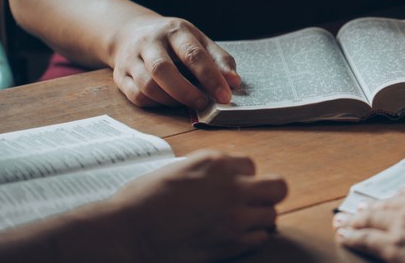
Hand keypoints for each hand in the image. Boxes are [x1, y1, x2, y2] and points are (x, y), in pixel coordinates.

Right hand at [109, 150, 287, 262]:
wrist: (127, 233)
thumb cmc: (142, 201)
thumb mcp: (176, 168)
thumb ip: (205, 169)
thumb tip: (219, 174)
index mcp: (215, 163)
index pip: (251, 165)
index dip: (242, 177)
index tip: (231, 186)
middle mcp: (231, 186)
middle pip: (277, 186)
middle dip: (267, 193)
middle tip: (253, 202)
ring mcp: (235, 215)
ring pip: (271, 213)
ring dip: (258, 218)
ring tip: (240, 222)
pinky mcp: (233, 242)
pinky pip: (261, 237)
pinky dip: (252, 238)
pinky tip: (235, 237)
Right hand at [111, 15, 240, 109]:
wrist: (131, 31)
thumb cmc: (174, 41)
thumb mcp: (199, 41)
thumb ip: (219, 60)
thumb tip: (234, 82)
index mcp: (175, 31)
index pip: (193, 54)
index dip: (211, 77)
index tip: (225, 96)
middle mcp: (149, 42)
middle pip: (163, 69)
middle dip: (186, 91)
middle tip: (204, 103)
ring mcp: (131, 58)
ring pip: (147, 85)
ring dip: (171, 100)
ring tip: (188, 102)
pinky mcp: (120, 75)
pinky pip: (137, 96)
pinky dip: (156, 103)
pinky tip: (169, 101)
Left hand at [333, 178, 404, 262]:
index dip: (396, 200)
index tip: (388, 204)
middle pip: (387, 203)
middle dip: (370, 209)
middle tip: (355, 212)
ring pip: (371, 219)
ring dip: (353, 222)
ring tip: (342, 224)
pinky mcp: (397, 247)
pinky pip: (367, 239)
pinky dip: (352, 237)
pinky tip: (344, 237)